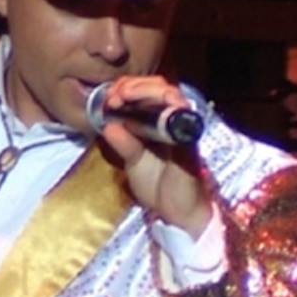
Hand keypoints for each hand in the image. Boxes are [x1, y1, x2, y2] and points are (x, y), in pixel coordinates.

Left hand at [94, 75, 211, 236]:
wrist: (177, 210)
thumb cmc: (157, 184)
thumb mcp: (133, 162)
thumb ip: (123, 143)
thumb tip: (107, 124)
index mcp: (155, 122)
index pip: (145, 93)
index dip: (128, 88)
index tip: (109, 96)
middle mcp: (170, 119)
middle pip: (159, 87)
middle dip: (135, 85)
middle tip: (115, 95)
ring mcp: (181, 126)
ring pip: (170, 94)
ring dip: (147, 90)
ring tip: (125, 95)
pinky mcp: (189, 138)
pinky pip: (181, 116)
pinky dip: (168, 106)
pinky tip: (154, 105)